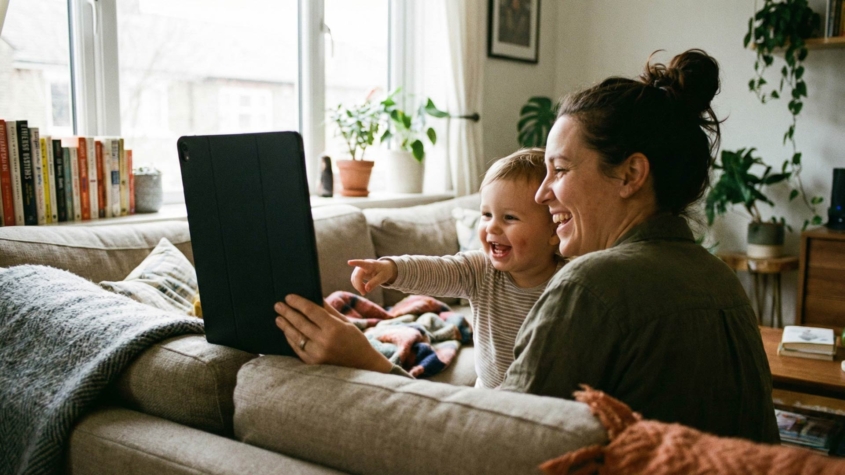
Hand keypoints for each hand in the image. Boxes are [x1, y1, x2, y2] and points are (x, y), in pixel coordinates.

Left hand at [274, 294, 393, 372]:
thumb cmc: (355, 340)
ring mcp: (317, 354)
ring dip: (285, 326)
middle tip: (278, 305)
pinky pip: (297, 349)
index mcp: (334, 328)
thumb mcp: (345, 322)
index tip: (288, 297)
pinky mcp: (313, 363)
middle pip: (300, 323)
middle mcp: (324, 341)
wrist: (363, 365)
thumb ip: (329, 310)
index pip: (311, 311)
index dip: (298, 303)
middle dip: (287, 312)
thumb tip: (314, 297)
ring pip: (296, 336)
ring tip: (278, 318)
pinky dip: (291, 339)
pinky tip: (287, 331)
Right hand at [348, 259, 397, 294]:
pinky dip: (358, 286)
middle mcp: (363, 265)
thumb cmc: (384, 271)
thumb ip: (375, 283)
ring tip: (365, 292)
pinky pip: (354, 280)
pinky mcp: (357, 273)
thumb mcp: (383, 277)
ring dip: (358, 286)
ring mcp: (359, 269)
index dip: (355, 263)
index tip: (349, 262)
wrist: (384, 268)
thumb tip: (366, 289)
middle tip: (364, 293)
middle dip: (358, 285)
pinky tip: (363, 288)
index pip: (362, 263)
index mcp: (370, 264)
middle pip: (357, 275)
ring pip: (354, 278)